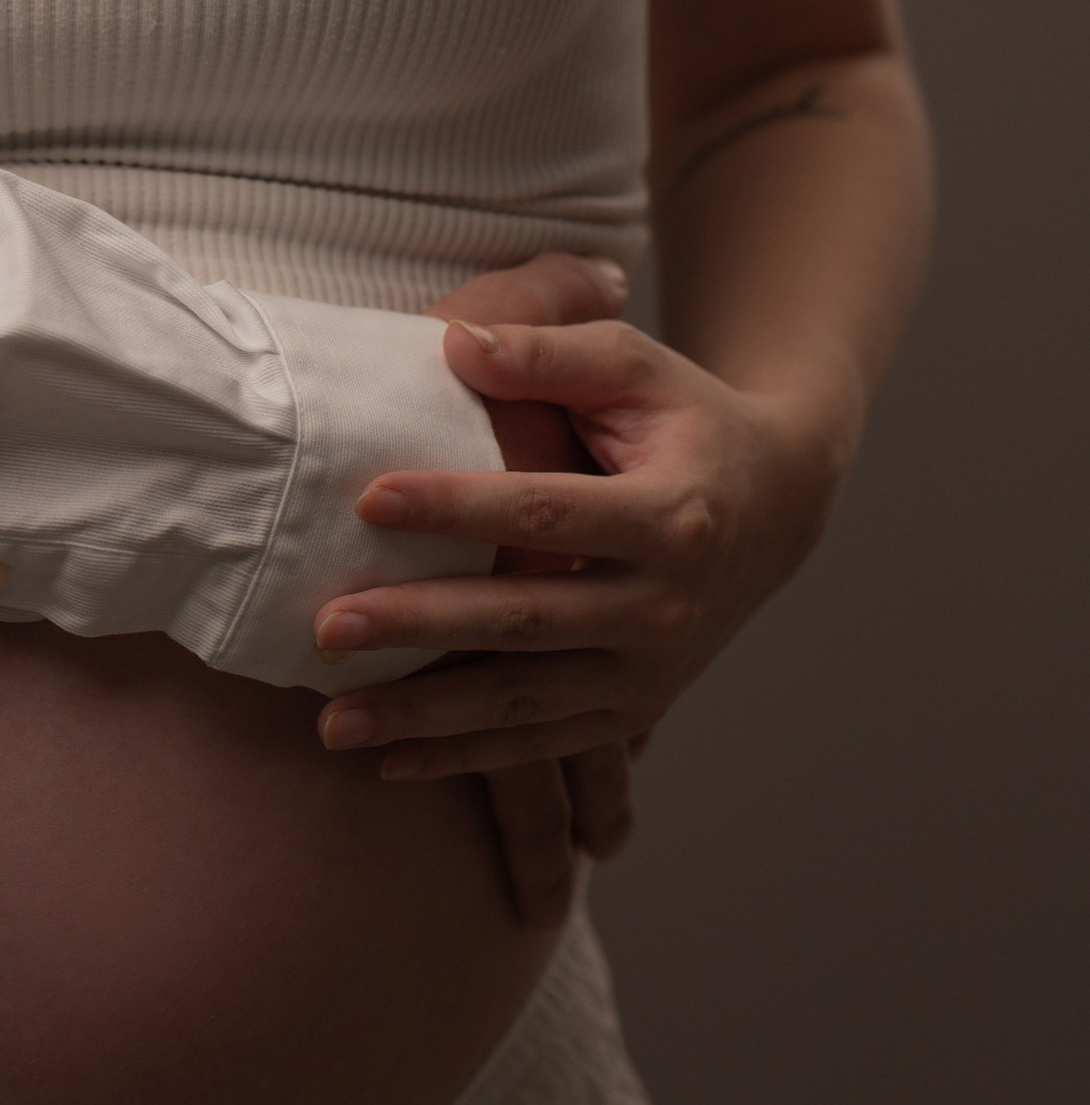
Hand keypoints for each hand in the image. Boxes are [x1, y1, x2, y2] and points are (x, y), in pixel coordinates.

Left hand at [312, 317, 840, 786]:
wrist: (776, 506)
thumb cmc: (685, 420)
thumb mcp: (634, 368)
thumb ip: (547, 354)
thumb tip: (453, 341)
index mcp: (672, 516)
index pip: (549, 512)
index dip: (457, 506)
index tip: (366, 499)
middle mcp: (665, 607)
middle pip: (526, 620)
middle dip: (421, 625)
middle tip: (328, 626)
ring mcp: (651, 672)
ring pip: (524, 703)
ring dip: (424, 717)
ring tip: (332, 722)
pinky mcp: (633, 709)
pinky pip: (540, 744)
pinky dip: (465, 758)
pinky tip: (388, 763)